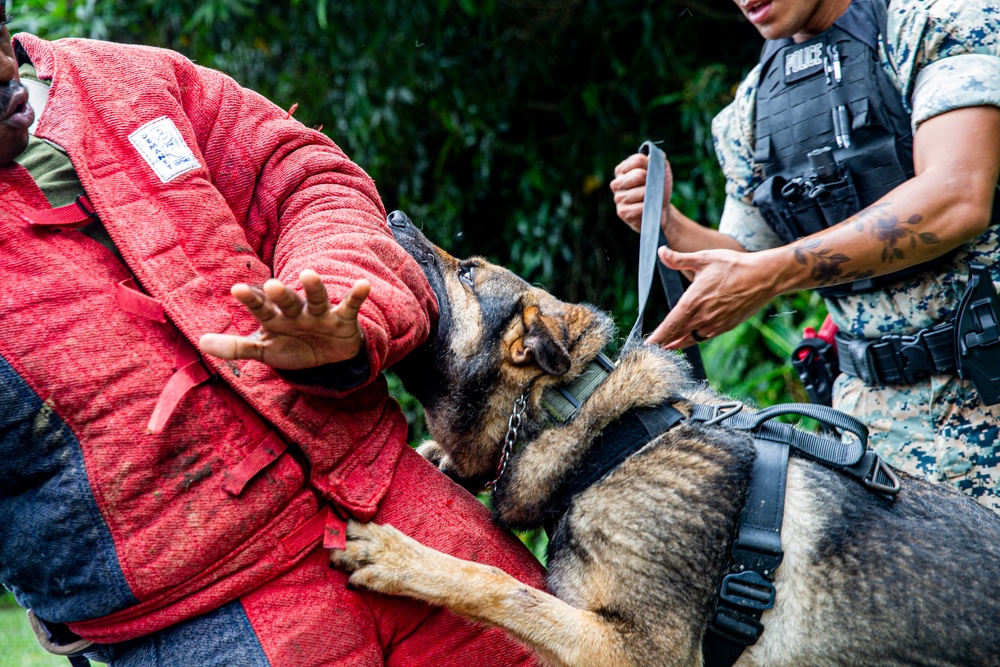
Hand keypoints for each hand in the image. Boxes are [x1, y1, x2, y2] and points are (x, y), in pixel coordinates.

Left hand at [199, 270, 369, 369]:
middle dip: (281, 294)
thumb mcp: (263, 350)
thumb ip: (235, 347)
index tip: (237, 289)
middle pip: (287, 301)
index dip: (251, 299)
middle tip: (272, 285)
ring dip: (314, 288)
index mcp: (275, 318)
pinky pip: (350, 305)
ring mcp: (320, 313)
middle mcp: (297, 312)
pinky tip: (364, 284)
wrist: (326, 357)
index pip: (261, 308)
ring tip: (309, 274)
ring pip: (317, 298)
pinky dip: (357, 296)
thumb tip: (201, 342)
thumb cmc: (291, 347)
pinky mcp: (343, 319)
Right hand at [610, 152, 673, 233]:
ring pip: (641, 192)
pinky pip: (640, 207)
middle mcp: (616, 183)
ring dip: (651, 197)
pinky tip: (646, 209)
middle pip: (638, 175)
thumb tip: (651, 155)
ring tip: (649, 200)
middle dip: (651, 182)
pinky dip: (648, 208)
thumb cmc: (658, 190)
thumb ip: (657, 160)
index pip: (638, 160)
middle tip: (651, 189)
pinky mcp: (622, 212)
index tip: (652, 173)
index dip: (650, 166)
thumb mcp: (661, 172)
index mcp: (622, 170)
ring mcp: (618, 198)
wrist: (660, 211)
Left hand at [648, 246, 784, 348]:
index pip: (670, 324)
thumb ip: (679, 259)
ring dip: (678, 343)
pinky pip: (705, 336)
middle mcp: (703, 316)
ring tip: (667, 348)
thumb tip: (660, 251)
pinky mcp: (726, 325)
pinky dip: (694, 340)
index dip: (658, 336)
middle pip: (678, 334)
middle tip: (652, 349)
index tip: (648, 344)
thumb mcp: (704, 257)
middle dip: (664, 342)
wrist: (763, 277)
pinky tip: (690, 339)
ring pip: (692, 338)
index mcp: (694, 300)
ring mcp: (715, 323)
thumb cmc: (733, 265)